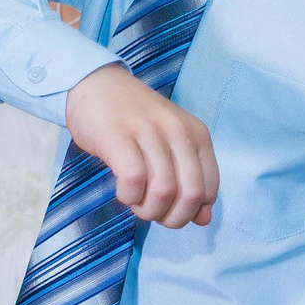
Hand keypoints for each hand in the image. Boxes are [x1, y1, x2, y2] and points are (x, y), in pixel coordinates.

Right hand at [63, 63, 216, 227]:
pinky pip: (134, 181)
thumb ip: (190, 178)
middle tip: (153, 212)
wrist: (95, 84)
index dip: (191, 211)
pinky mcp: (119, 137)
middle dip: (172, 217)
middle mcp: (178, 131)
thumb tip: (204, 219)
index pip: (209, 188)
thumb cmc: (133, 119)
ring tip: (136, 202)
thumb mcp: (171, 144)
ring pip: (163, 191)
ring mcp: (148, 132)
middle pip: (190, 194)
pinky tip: (123, 191)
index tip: (171, 209)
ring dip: (148, 209)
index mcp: (197, 134)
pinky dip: (129, 197)